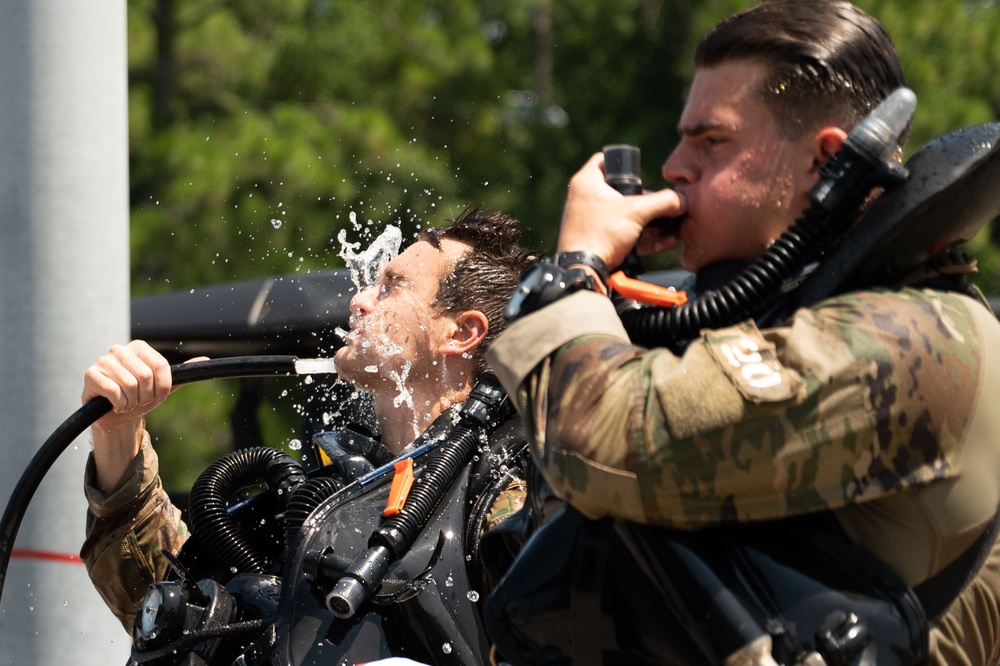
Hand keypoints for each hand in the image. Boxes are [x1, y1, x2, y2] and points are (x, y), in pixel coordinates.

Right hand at [84, 341, 206, 493]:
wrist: (115, 415)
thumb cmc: (140, 397)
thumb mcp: (163, 387)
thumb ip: (181, 373)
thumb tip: (205, 360)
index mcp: (139, 347)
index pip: (161, 367)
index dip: (162, 388)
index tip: (155, 395)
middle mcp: (120, 349)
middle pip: (146, 376)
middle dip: (146, 396)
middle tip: (138, 400)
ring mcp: (103, 360)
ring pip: (130, 385)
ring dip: (131, 402)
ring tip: (126, 401)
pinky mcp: (90, 374)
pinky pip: (113, 391)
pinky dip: (119, 404)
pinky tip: (115, 404)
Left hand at [556, 152, 685, 270]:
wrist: (583, 270)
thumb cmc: (601, 234)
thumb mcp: (637, 212)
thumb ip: (663, 202)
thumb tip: (682, 201)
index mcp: (587, 182)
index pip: (605, 159)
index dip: (625, 162)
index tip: (641, 171)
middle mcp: (585, 198)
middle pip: (620, 190)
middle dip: (646, 200)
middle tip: (663, 206)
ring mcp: (589, 220)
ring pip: (624, 215)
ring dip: (648, 222)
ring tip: (671, 228)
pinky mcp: (596, 238)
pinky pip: (621, 233)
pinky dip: (640, 236)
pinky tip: (664, 242)